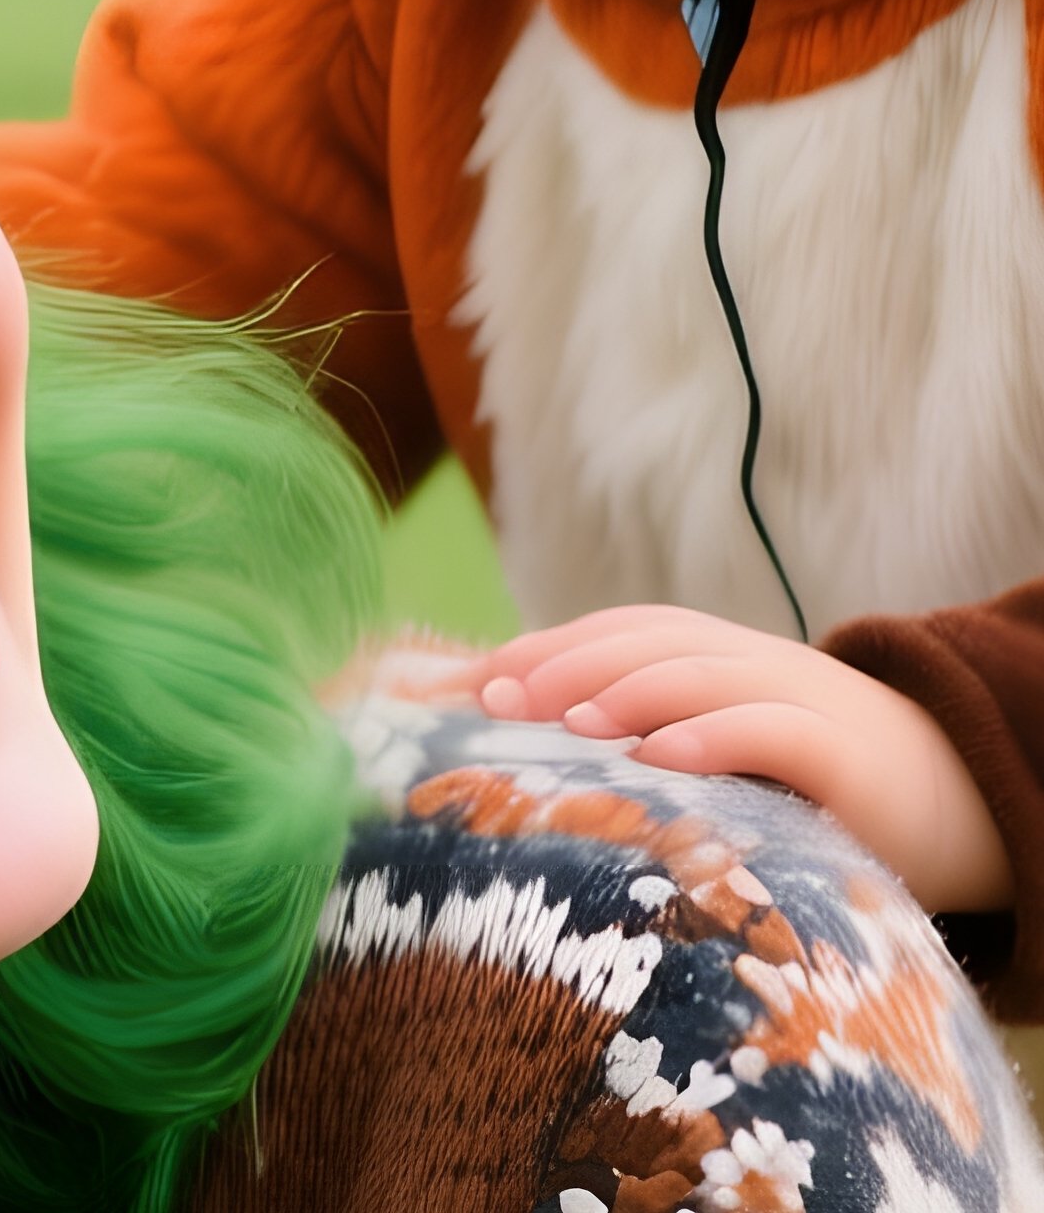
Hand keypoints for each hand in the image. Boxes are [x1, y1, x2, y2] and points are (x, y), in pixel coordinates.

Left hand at [472, 606, 1014, 915]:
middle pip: (642, 644)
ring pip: (699, 675)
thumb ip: (647, 733)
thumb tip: (537, 743)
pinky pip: (771, 731)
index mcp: (708, 653)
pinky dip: (712, 736)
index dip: (542, 648)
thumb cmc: (810, 777)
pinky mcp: (838, 749)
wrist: (955, 791)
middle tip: (495, 701)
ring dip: (626, 692)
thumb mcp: (720, 745)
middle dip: (563, 667)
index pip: (613, 633)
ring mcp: (793, 696)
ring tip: (566, 720)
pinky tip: (660, 756)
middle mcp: (743, 660)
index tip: (469, 685)